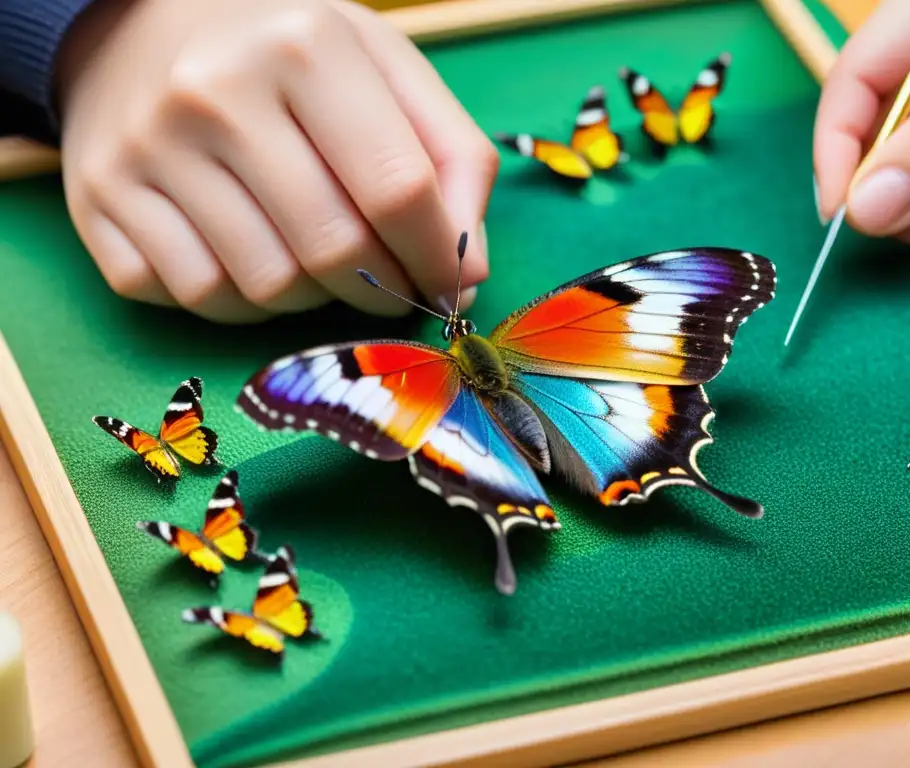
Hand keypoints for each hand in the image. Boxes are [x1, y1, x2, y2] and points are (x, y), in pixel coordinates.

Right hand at [54, 0, 496, 322]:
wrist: (138, 25)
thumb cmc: (286, 57)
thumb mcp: (385, 72)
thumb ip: (450, 160)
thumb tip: (466, 274)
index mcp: (304, 46)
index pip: (397, 189)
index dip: (436, 257)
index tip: (448, 282)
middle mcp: (215, 93)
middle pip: (333, 251)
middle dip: (382, 289)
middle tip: (390, 284)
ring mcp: (147, 149)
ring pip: (265, 288)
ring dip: (312, 297)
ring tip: (317, 260)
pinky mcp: (99, 200)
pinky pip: (195, 298)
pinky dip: (241, 302)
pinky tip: (251, 260)